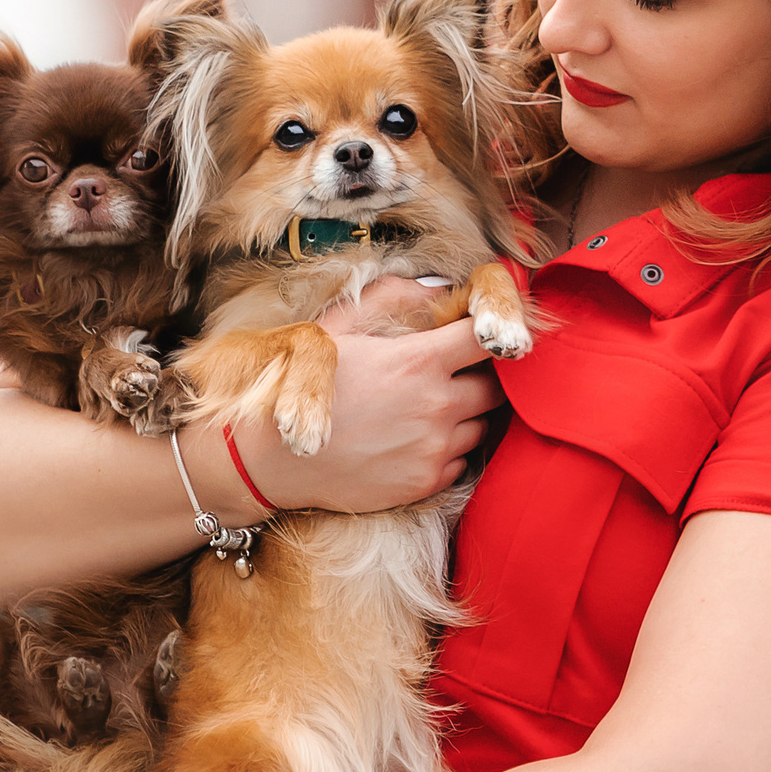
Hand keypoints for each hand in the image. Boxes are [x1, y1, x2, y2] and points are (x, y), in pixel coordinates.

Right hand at [229, 309, 503, 515]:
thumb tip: (439, 288)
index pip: (487, 339)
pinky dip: (449, 448)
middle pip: (495, 388)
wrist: (275, 457)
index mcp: (418, 361)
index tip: (490, 332)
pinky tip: (416, 438)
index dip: (493, 332)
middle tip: (458, 371)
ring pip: (481, 426)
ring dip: (466, 414)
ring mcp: (434, 449)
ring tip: (430, 407)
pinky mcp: (426, 483)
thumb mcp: (341, 328)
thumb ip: (394, 300)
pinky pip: (461, 461)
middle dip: (482, 376)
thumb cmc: (306, 385)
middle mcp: (436, 406)